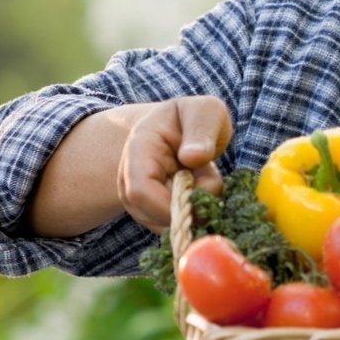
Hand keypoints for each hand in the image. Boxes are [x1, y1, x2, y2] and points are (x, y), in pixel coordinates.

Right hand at [118, 96, 232, 231]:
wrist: (180, 130)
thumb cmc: (194, 119)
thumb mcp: (205, 111)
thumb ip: (202, 131)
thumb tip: (193, 157)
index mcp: (139, 150)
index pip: (140, 192)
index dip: (169, 207)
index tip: (201, 203)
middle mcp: (129, 179)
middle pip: (153, 215)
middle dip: (190, 209)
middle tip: (210, 180)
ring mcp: (137, 200)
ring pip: (166, 226)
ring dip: (194, 211)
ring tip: (202, 178)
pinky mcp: (151, 214)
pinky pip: (174, 228)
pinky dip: (194, 217)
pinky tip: (197, 193)